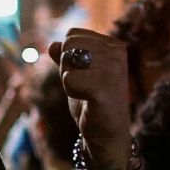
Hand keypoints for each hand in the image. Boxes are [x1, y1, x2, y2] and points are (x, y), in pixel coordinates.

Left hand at [49, 28, 131, 169]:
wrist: (106, 135)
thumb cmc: (92, 103)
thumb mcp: (76, 75)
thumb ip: (66, 58)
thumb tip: (52, 44)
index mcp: (113, 45)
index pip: (72, 34)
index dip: (67, 56)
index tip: (84, 75)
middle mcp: (117, 52)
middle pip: (69, 45)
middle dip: (67, 67)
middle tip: (83, 85)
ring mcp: (115, 68)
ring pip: (68, 61)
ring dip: (69, 80)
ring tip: (87, 93)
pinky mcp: (107, 86)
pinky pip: (69, 79)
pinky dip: (71, 92)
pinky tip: (88, 100)